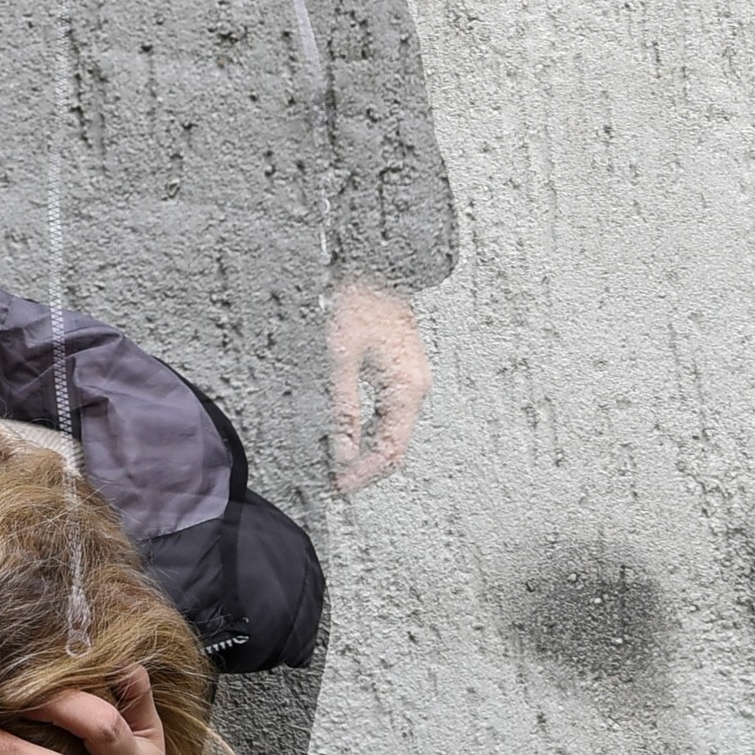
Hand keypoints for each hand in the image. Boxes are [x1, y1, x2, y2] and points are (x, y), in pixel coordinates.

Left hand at [327, 277, 428, 492]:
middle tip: (337, 483)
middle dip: (368, 468)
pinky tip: (354, 436)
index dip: (364, 474)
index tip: (340, 486)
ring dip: (371, 451)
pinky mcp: (405, 372)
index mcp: (407, 389)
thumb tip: (343, 452)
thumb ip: (343, 409)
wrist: (376, 267)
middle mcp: (417, 388)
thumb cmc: (359, 304)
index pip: (390, 449)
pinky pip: (395, 414)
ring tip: (341, 464)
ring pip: (397, 431)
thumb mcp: (341, 359)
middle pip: (398, 446)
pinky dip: (375, 432)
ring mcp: (414, 381)